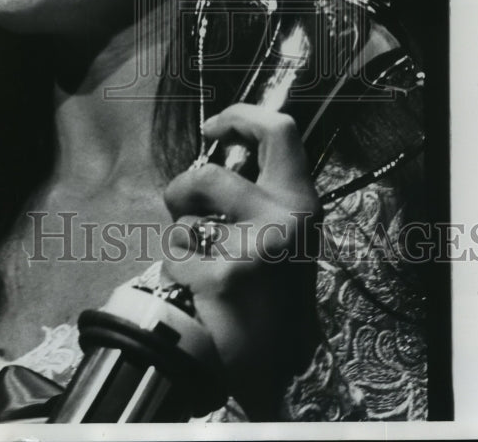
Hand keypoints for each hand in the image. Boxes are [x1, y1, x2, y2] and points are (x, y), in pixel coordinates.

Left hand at [162, 103, 321, 419]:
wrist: (269, 361)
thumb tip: (220, 154)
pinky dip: (177, 267)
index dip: (240, 116)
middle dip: (183, 188)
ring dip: (179, 233)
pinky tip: (197, 289)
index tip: (214, 128)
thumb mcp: (282, 234)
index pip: (280, 129)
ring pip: (184, 214)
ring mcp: (255, 247)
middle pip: (209, 173)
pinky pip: (176, 252)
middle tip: (184, 204)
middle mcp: (285, 218)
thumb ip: (261, 194)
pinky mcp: (225, 276)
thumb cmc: (269, 292)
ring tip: (196, 258)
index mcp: (301, 201)